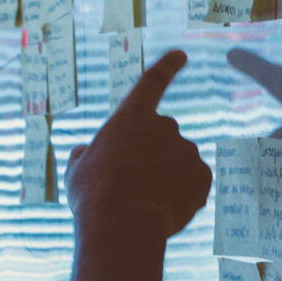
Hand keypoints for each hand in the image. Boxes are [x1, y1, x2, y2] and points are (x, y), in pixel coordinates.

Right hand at [65, 50, 210, 239]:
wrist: (123, 224)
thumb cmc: (94, 196)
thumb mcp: (77, 172)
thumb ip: (85, 157)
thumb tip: (85, 153)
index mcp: (132, 117)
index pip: (152, 83)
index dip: (167, 67)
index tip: (181, 55)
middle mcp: (165, 126)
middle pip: (161, 141)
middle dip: (152, 160)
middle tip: (131, 188)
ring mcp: (188, 149)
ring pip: (178, 165)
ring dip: (166, 180)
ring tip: (143, 204)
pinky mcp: (204, 175)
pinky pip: (193, 185)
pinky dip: (182, 197)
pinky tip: (164, 210)